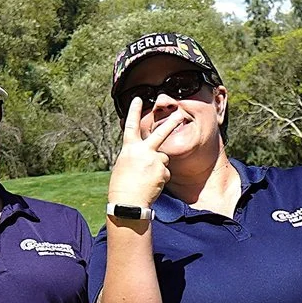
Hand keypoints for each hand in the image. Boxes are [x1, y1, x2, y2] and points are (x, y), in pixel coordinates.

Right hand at [108, 96, 184, 215]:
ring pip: (163, 159)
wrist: (128, 203)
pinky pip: (165, 173)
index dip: (134, 111)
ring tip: (147, 179)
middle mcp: (142, 150)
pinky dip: (160, 179)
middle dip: (170, 123)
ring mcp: (154, 159)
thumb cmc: (122, 187)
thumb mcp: (124, 166)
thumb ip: (136, 156)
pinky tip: (151, 185)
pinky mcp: (162, 170)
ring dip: (158, 167)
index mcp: (129, 148)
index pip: (131, 126)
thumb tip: (147, 156)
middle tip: (179, 114)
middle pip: (159, 133)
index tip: (138, 99)